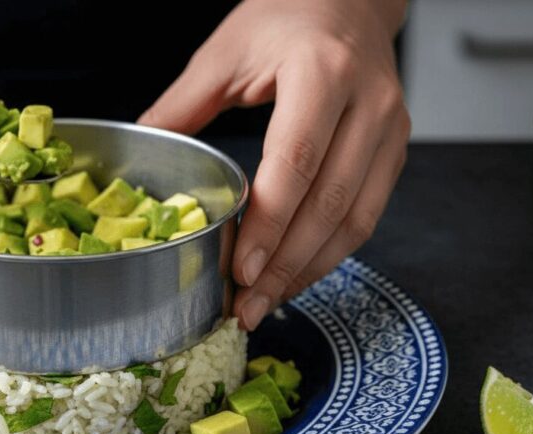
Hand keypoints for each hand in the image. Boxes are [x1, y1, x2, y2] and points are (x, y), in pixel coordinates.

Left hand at [138, 0, 410, 329]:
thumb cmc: (285, 19)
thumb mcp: (224, 53)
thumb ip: (181, 107)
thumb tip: (136, 156)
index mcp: (321, 72)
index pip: (295, 161)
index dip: (269, 224)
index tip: (240, 269)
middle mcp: (368, 102)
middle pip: (328, 201)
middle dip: (285, 265)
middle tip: (246, 306)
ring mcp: (390, 128)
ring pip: (354, 219)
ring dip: (308, 270)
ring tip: (265, 303)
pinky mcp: (396, 149)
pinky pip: (366, 215)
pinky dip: (330, 253)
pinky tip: (294, 276)